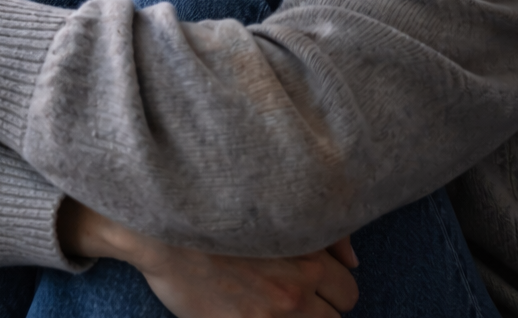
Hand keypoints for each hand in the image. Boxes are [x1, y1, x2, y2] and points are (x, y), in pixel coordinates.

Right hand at [59, 199, 358, 317]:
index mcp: (307, 251)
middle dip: (324, 305)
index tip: (313, 281)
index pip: (348, 287)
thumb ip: (322, 229)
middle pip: (340, 312)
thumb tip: (354, 259)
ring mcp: (274, 314)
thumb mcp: (273, 209)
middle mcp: (298, 286)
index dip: (332, 285)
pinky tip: (257, 309)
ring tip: (274, 303)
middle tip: (295, 293)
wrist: (163, 230)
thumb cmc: (216, 212)